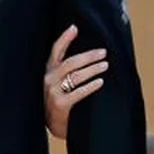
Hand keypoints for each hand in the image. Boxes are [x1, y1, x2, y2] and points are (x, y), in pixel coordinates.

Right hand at [43, 24, 106, 139]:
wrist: (52, 126)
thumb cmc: (58, 101)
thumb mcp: (57, 83)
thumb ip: (65, 70)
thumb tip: (88, 55)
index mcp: (48, 72)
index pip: (55, 51)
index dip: (64, 38)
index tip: (74, 27)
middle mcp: (48, 80)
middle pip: (70, 62)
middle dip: (89, 56)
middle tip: (103, 52)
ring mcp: (53, 92)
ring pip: (76, 76)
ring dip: (93, 69)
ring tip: (105, 65)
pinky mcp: (60, 105)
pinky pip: (78, 92)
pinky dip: (91, 86)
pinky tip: (100, 82)